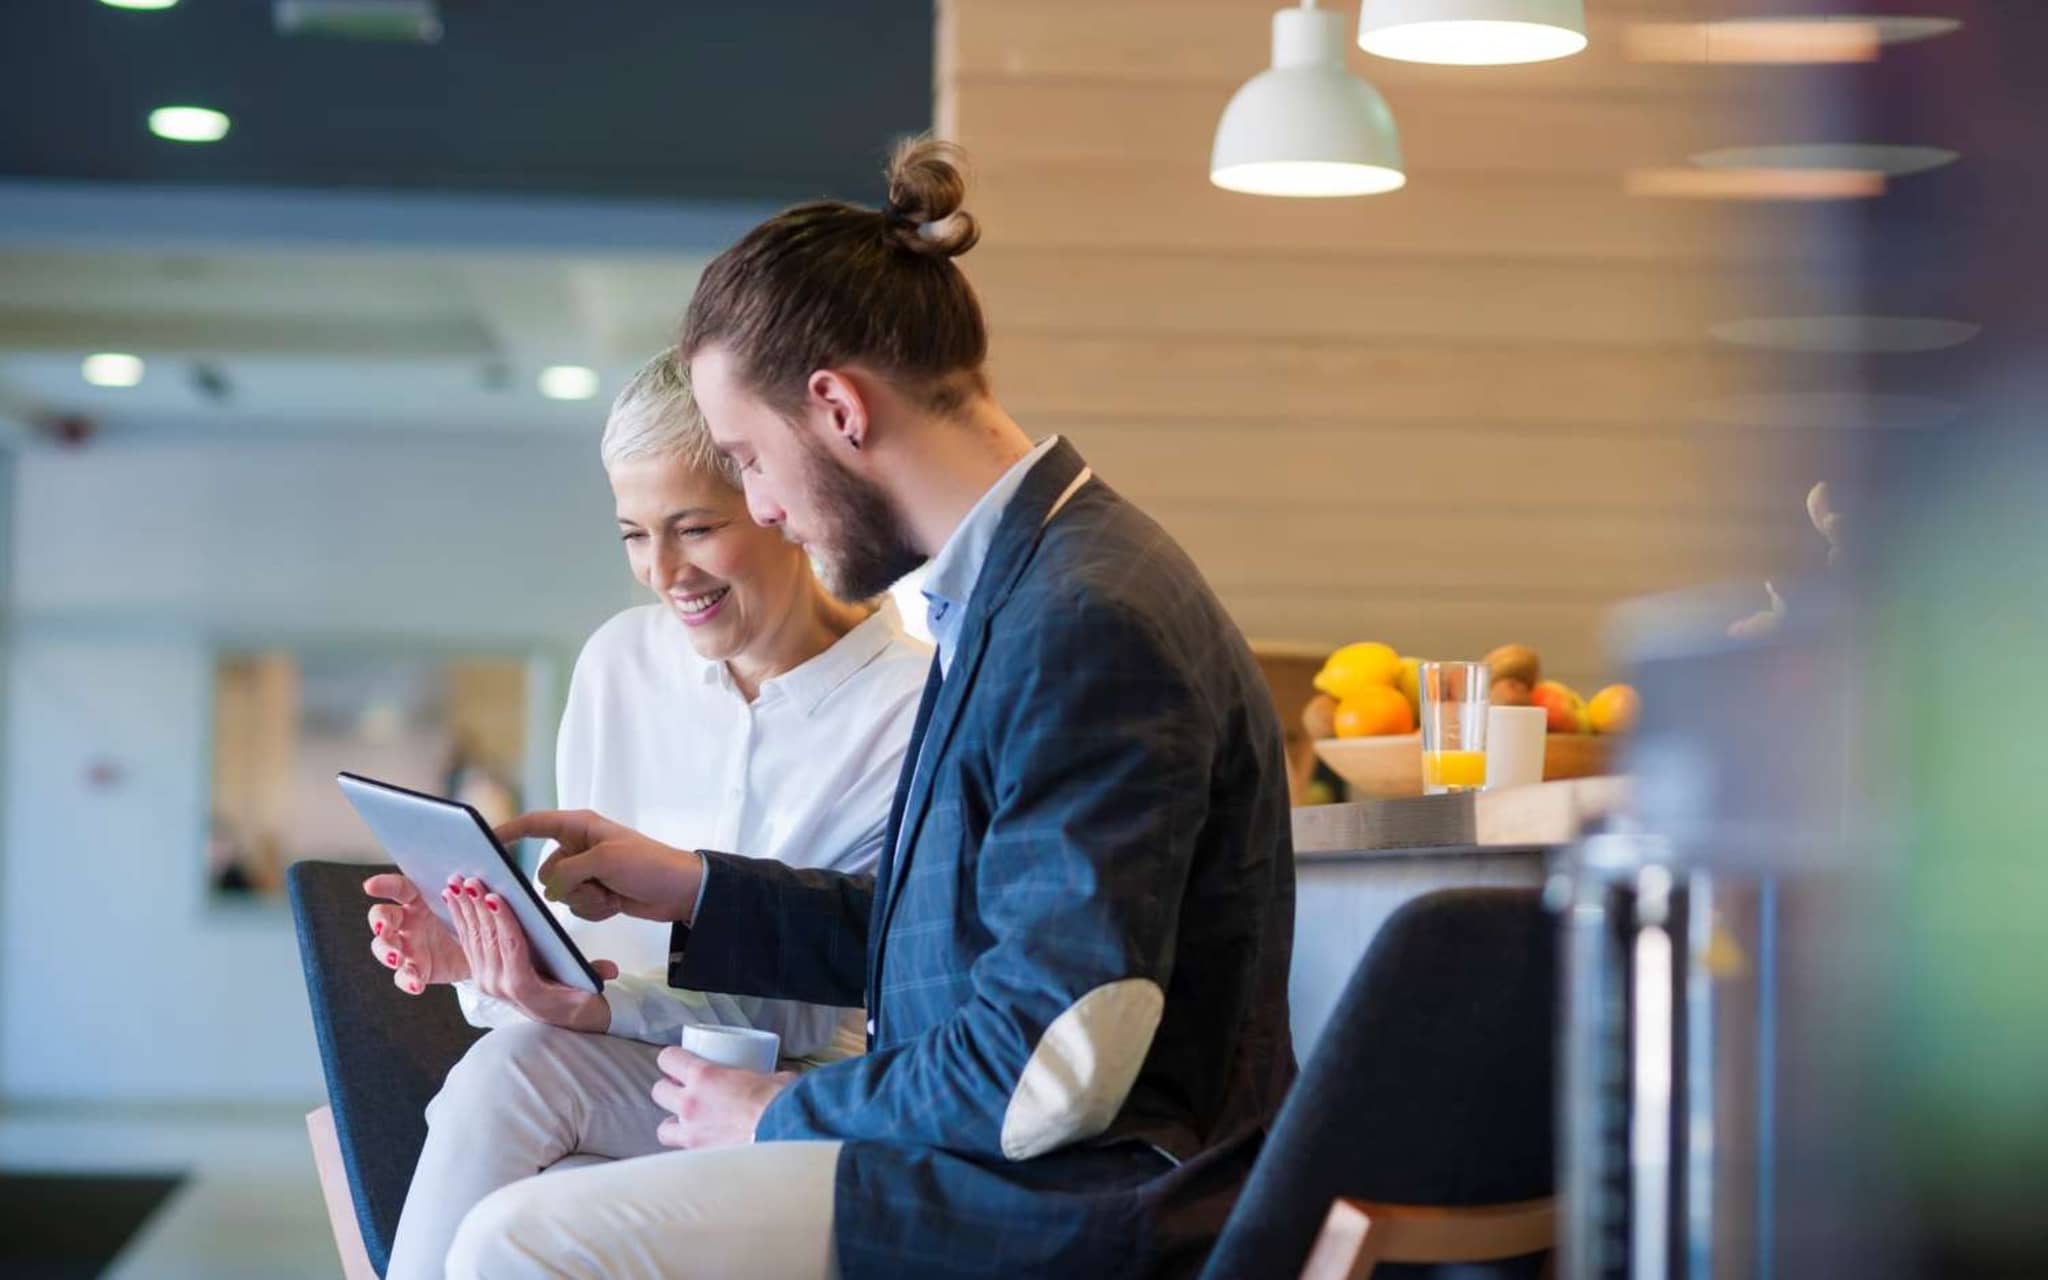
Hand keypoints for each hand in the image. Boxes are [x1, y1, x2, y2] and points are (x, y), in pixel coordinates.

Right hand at [364, 872, 469, 994]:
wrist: (483, 953)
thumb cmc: (472, 921)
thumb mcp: (471, 906)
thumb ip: (466, 896)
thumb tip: (472, 883)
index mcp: (420, 900)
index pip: (399, 888)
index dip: (384, 884)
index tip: (370, 886)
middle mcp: (408, 922)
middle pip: (382, 917)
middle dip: (379, 922)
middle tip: (384, 928)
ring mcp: (408, 946)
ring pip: (384, 947)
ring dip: (386, 952)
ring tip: (396, 958)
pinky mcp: (415, 969)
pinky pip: (403, 976)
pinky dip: (407, 980)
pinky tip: (416, 984)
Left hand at [442, 875, 619, 1033]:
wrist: (564, 1024)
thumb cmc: (577, 1003)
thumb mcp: (588, 992)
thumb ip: (594, 976)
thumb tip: (610, 969)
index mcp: (523, 987)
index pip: (512, 947)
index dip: (503, 922)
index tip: (496, 897)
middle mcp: (499, 985)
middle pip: (488, 938)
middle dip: (477, 907)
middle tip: (469, 879)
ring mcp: (487, 981)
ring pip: (473, 938)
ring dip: (463, 908)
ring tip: (455, 882)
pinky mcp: (481, 975)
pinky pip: (468, 943)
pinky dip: (460, 918)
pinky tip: (453, 900)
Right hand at [498, 809, 703, 924]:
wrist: (681, 892)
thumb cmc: (649, 864)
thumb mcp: (604, 861)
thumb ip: (567, 872)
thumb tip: (549, 890)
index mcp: (580, 826)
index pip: (535, 824)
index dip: (508, 831)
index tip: (483, 841)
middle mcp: (578, 847)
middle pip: (545, 872)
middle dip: (567, 885)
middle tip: (596, 883)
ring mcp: (586, 872)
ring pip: (560, 895)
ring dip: (584, 900)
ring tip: (611, 892)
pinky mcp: (595, 892)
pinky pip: (576, 907)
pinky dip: (594, 909)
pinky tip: (616, 902)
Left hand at [649, 1047, 793, 1149]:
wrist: (785, 1134)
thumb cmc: (781, 1103)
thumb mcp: (772, 1077)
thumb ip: (764, 1076)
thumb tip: (776, 1079)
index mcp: (704, 1076)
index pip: (668, 1059)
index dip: (671, 1059)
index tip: (679, 1062)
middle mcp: (691, 1104)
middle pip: (658, 1091)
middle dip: (669, 1091)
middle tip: (684, 1092)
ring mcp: (693, 1134)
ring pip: (663, 1129)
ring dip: (673, 1125)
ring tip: (688, 1125)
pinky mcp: (702, 1158)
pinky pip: (685, 1154)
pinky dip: (691, 1151)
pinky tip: (704, 1150)